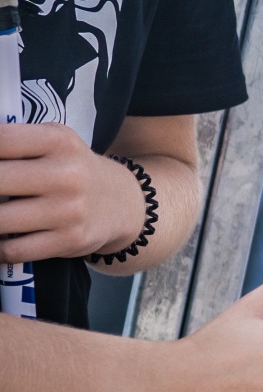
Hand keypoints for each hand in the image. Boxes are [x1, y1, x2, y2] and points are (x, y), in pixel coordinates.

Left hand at [0, 123, 150, 259]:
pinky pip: (12, 251)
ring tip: (1, 212)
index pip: (0, 141)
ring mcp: (69, 210)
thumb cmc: (71, 169)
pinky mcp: (70, 240)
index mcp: (59, 141)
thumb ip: (13, 143)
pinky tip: (3, 236)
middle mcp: (67, 175)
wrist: (121, 203)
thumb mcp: (52, 142)